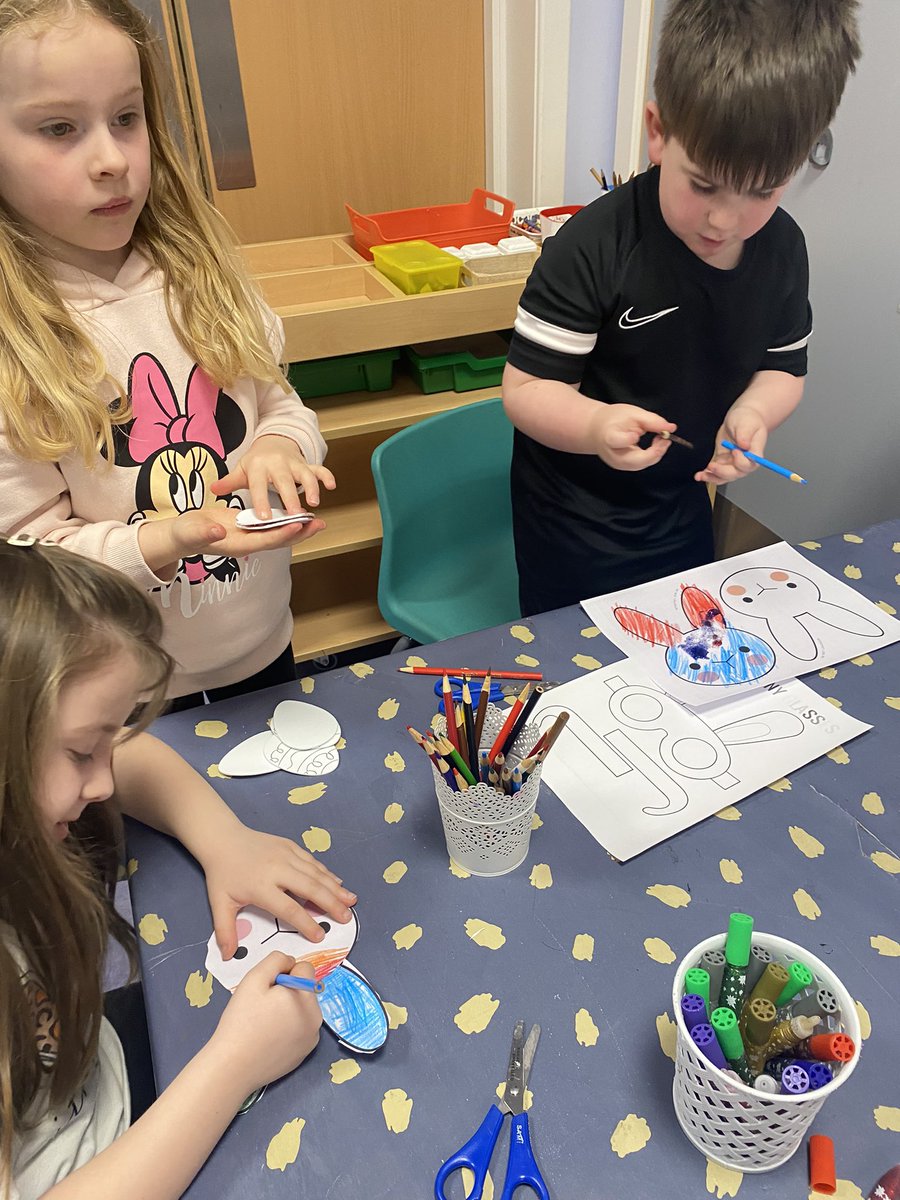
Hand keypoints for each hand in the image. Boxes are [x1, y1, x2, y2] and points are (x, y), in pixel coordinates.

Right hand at [138, 506, 326, 574]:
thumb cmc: (185, 533)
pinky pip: (272, 526)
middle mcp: (247, 543)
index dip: (282, 533)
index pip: (264, 540)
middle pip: (278, 540)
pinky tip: (299, 514)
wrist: (182, 535)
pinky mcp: (248, 528)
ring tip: (318, 520)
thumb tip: (218, 531)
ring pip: (278, 534)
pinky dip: (286, 521)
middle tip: (320, 524)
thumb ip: (205, 532)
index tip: (298, 524)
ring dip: (297, 528)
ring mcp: (249, 537)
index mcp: (236, 545)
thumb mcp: (191, 530)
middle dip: (299, 533)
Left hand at [200, 823, 356, 958]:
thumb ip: (225, 931)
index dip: (306, 923)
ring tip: (351, 900)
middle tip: (346, 918)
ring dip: (335, 888)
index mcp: (261, 886)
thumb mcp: (219, 903)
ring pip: (316, 874)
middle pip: (311, 889)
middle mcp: (278, 869)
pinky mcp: (290, 846)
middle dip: (331, 904)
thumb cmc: (222, 873)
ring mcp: (286, 855)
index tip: (320, 936)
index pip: (289, 908)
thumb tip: (227, 956)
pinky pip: (312, 862)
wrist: (223, 839)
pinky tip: (337, 882)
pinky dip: (327, 873)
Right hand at [208, 953, 321, 1091]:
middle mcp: (315, 1017)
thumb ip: (276, 960)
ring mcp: (311, 1038)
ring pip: (303, 1009)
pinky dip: (289, 1028)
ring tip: (264, 1023)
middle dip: (287, 991)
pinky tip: (269, 1037)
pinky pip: (301, 1029)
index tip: (267, 988)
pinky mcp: (304, 1053)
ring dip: (289, 1009)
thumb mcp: (254, 978)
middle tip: (263, 1007)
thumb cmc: (241, 1021)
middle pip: (305, 989)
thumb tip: (290, 961)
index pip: (304, 968)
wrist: (232, 1066)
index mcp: (306, 997)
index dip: (283, 973)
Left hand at [210, 434, 336, 518]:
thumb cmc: (256, 463)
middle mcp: (277, 464)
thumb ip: (229, 482)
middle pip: (284, 482)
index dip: (261, 501)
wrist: (273, 442)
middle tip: (294, 517)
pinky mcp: (307, 464)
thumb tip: (213, 489)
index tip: (265, 517)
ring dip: (311, 488)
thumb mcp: (241, 470)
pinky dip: (327, 476)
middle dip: (290, 499)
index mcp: (258, 467)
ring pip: (305, 474)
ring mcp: (294, 463)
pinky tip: (332, 486)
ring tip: (314, 504)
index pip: (258, 486)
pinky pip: (319, 468)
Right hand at [589, 404, 675, 470]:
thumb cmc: (614, 419)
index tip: (638, 434)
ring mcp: (618, 464)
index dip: (628, 439)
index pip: (617, 441)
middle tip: (665, 437)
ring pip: (643, 464)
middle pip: (637, 460)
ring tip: (661, 437)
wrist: (598, 430)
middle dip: (655, 450)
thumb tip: (671, 428)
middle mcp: (613, 455)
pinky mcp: (624, 467)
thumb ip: (652, 421)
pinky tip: (656, 444)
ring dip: (656, 452)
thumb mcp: (633, 413)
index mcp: (609, 437)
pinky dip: (652, 455)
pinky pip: (643, 464)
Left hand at [695, 408, 768, 484]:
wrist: (740, 418)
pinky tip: (700, 475)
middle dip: (722, 472)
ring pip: (723, 476)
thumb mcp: (747, 423)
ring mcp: (732, 463)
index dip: (741, 462)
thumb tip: (744, 445)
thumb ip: (745, 434)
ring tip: (701, 475)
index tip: (735, 451)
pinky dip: (707, 474)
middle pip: (735, 474)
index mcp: (754, 453)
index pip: (749, 464)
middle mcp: (744, 461)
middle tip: (712, 465)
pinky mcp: (722, 462)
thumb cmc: (747, 420)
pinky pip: (715, 472)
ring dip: (712, 477)